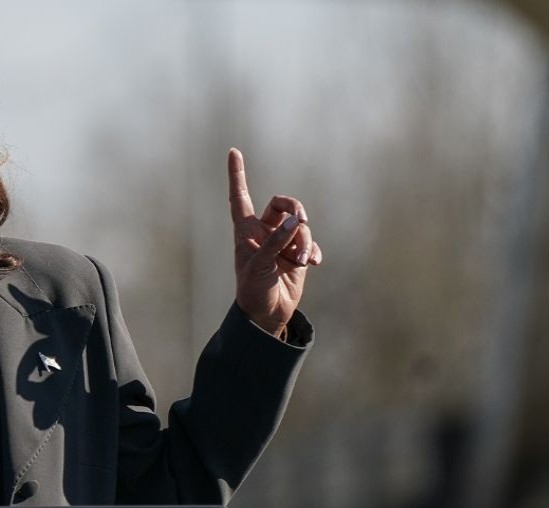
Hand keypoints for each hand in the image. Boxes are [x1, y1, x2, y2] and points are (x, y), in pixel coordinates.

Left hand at [228, 148, 321, 337]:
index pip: (240, 196)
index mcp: (245, 230)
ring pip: (300, 226)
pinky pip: (311, 243)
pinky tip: (313, 264)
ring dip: (304, 241)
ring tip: (301, 261)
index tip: (233, 151)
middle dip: (295, 209)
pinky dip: (314, 252)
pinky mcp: (297, 255)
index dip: (237, 174)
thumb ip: (276, 241)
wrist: (267, 314)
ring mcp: (282, 242)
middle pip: (283, 204)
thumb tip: (297, 222)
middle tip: (302, 221)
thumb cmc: (253, 289)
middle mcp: (263, 232)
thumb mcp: (260, 264)